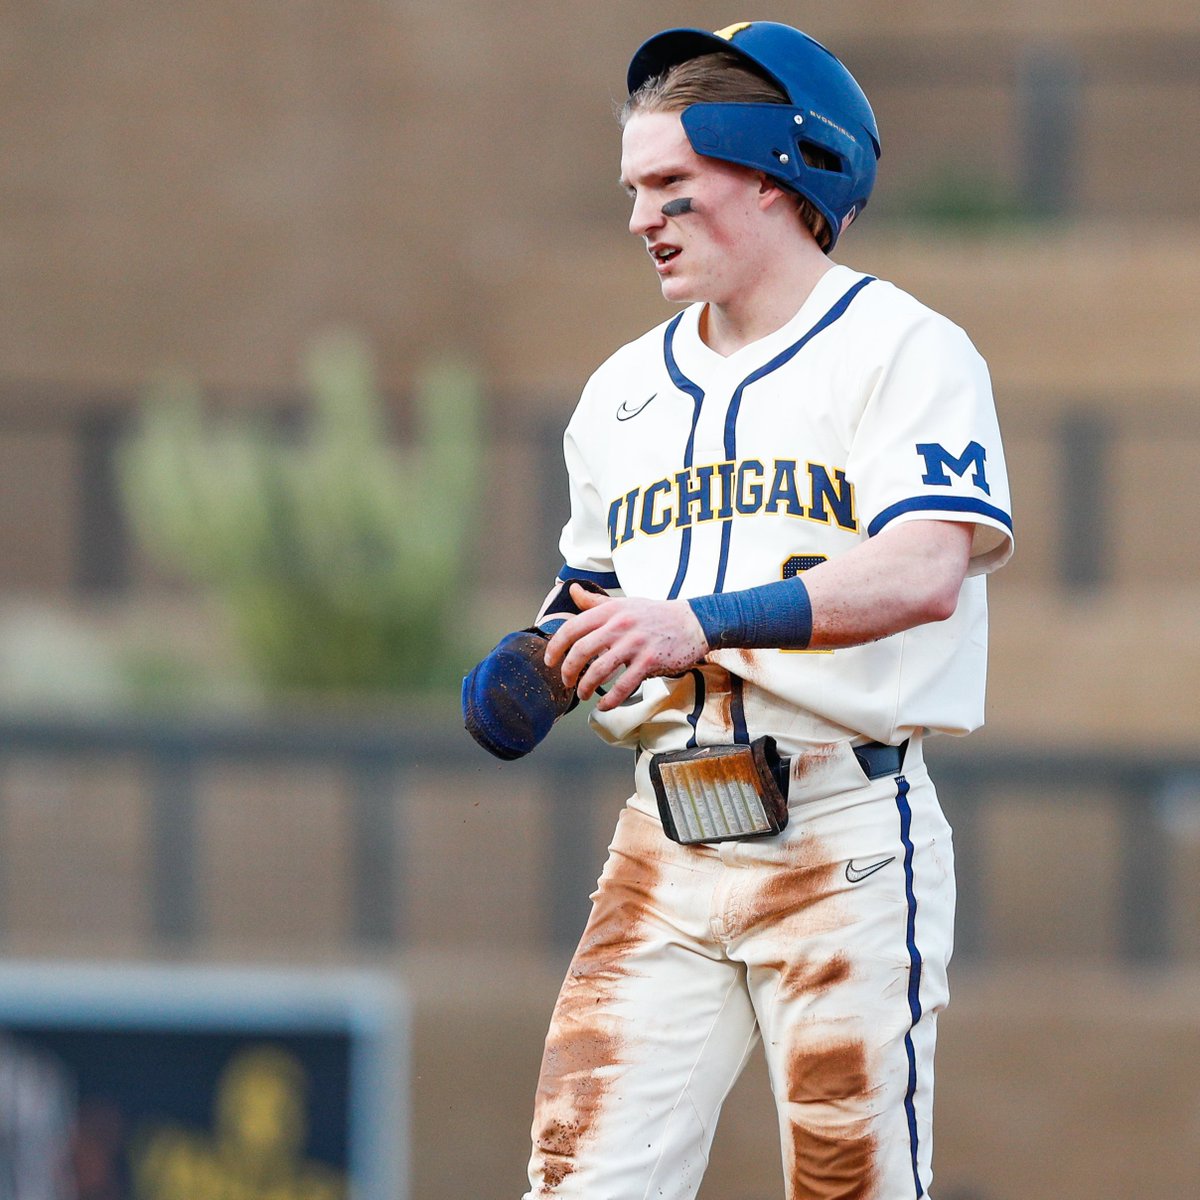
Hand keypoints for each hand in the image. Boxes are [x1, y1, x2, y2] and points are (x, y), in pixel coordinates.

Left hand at [543, 584, 709, 710]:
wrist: (692, 622)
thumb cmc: (654, 614)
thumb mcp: (623, 603)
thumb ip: (595, 602)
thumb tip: (571, 590)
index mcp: (610, 611)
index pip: (572, 628)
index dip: (555, 646)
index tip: (550, 660)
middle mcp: (620, 625)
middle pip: (581, 651)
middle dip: (568, 671)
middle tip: (566, 682)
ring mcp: (636, 644)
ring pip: (600, 670)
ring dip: (586, 687)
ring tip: (583, 694)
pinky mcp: (650, 661)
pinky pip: (624, 685)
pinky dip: (610, 699)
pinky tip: (603, 705)